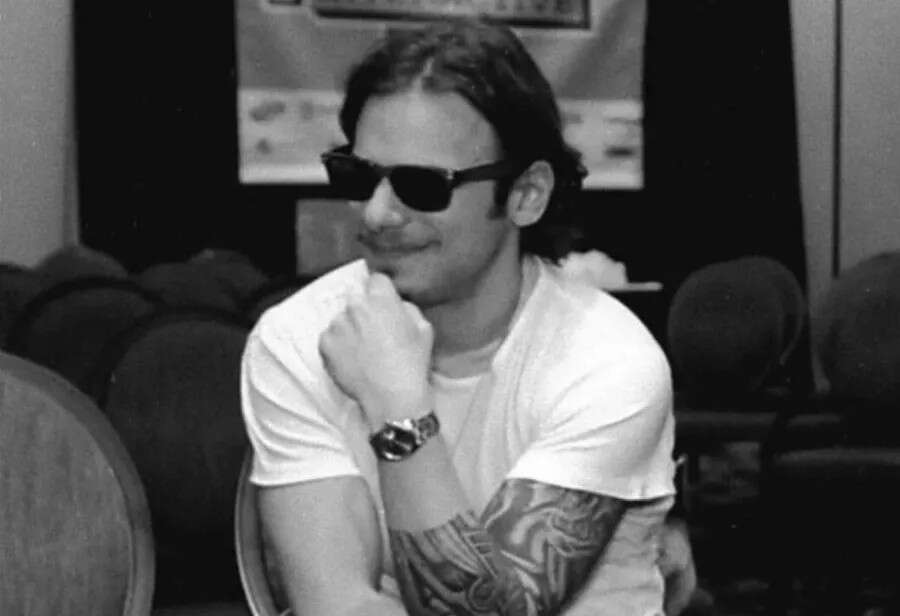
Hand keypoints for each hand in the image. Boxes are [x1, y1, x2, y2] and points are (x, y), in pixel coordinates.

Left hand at [319, 273, 433, 427]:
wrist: (392, 397)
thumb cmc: (412, 363)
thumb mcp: (424, 328)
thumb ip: (406, 307)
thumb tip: (395, 304)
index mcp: (381, 299)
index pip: (376, 279)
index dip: (382, 292)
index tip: (384, 305)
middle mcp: (354, 306)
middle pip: (356, 297)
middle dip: (364, 308)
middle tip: (374, 330)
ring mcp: (336, 325)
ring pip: (342, 318)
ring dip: (350, 327)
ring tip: (363, 349)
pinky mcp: (325, 344)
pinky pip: (330, 337)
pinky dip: (338, 345)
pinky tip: (353, 359)